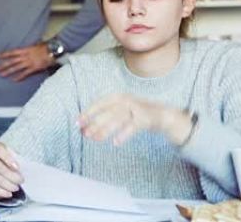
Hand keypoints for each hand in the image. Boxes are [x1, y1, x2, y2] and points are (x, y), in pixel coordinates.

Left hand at [0, 43, 53, 81]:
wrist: (53, 50)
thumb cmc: (46, 46)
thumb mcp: (36, 45)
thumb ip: (30, 49)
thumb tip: (28, 50)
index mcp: (26, 50)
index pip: (12, 52)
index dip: (4, 54)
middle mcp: (25, 56)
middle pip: (12, 61)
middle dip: (3, 65)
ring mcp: (29, 62)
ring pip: (16, 67)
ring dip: (8, 71)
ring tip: (1, 75)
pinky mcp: (34, 68)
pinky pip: (25, 73)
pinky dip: (20, 77)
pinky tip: (14, 80)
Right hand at [0, 141, 23, 200]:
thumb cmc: (6, 161)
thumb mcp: (11, 156)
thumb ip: (16, 160)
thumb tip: (25, 169)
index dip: (7, 158)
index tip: (17, 167)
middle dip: (9, 174)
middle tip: (20, 180)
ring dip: (6, 184)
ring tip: (16, 188)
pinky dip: (0, 191)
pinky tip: (8, 193)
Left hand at [77, 94, 192, 145]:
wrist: (162, 115)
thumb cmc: (135, 114)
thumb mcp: (119, 112)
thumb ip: (104, 118)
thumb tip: (85, 129)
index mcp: (117, 97)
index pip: (99, 103)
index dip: (88, 113)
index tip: (78, 123)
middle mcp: (125, 100)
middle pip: (107, 112)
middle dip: (95, 123)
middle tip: (85, 134)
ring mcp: (136, 108)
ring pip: (118, 119)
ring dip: (106, 129)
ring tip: (96, 139)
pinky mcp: (145, 118)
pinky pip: (132, 127)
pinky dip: (124, 134)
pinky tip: (115, 143)